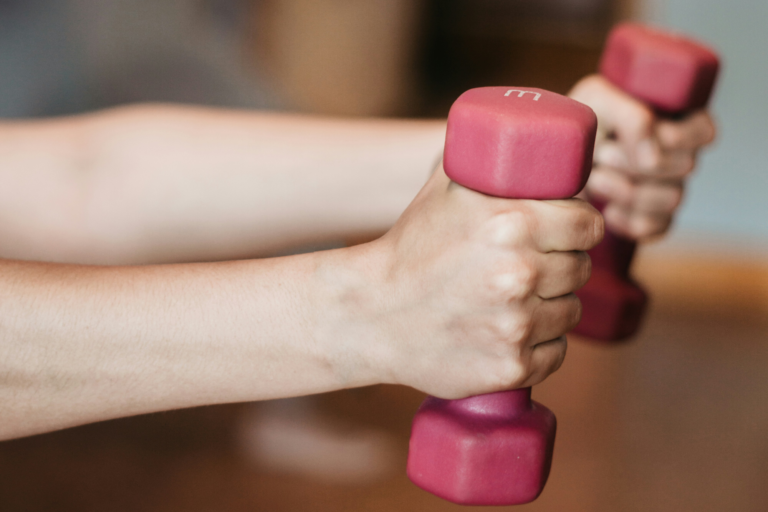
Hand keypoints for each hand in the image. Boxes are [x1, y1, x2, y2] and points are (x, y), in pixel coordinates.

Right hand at [352, 165, 602, 398]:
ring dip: (551, 305)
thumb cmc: (410, 247)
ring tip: (516, 299)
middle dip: (562, 265)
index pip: (589, 225)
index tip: (567, 233)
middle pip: (581, 268)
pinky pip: (555, 352)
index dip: (579, 228)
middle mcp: (520, 274)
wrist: (370, 314)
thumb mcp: (445, 188)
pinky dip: (539, 344)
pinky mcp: (511, 367)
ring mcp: (517, 326)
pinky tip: (509, 332)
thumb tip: (529, 137)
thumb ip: (489, 159)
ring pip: (569, 312)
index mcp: (512, 224)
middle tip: (532, 266)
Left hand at [569, 75, 715, 239]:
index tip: (639, 135)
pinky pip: (655, 227)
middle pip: (685, 166)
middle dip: (635, 162)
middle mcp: (677, 155)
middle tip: (602, 155)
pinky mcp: (650, 218)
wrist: (550, 161)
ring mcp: (666, 189)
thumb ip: (631, 118)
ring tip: (594, 178)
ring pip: (672, 199)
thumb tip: (654, 158)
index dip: (677, 137)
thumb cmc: (578, 123)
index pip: (704, 132)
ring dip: (626, 189)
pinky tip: (605, 209)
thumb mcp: (597, 100)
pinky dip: (626, 220)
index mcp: (674, 119)